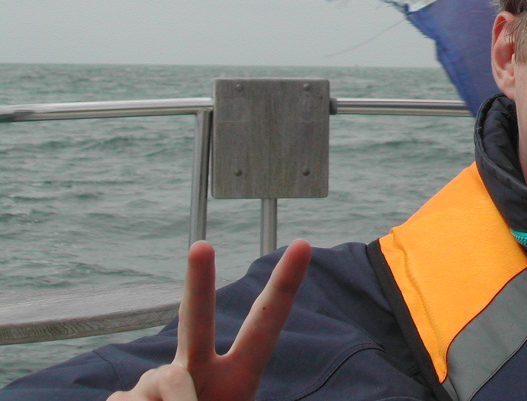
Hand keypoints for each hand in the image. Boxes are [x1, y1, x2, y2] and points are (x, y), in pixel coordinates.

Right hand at [109, 239, 311, 400]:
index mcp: (237, 378)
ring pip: (168, 380)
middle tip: (202, 245)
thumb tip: (168, 384)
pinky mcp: (121, 400)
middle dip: (198, 281)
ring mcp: (156, 383)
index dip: (285, 285)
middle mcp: (197, 370)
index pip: (264, 324)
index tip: (303, 243)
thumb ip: (196, 398)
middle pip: (197, 318)